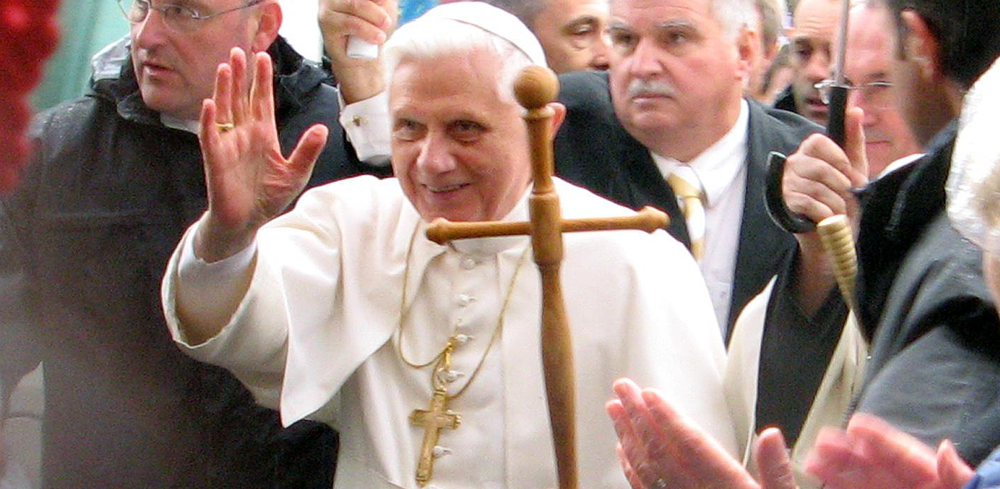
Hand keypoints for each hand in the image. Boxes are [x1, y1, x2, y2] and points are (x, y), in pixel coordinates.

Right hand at [196, 48, 328, 261]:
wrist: (247, 221)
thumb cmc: (269, 197)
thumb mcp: (295, 173)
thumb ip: (307, 150)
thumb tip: (323, 128)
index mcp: (264, 135)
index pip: (262, 101)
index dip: (262, 80)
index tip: (264, 56)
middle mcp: (244, 134)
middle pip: (241, 98)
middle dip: (241, 75)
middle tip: (239, 50)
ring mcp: (228, 144)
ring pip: (225, 110)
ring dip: (224, 89)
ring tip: (226, 67)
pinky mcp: (216, 159)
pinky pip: (210, 136)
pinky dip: (209, 121)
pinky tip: (210, 104)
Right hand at [319, 0, 398, 103]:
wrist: (364, 56)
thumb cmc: (375, 27)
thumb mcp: (386, 6)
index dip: (378, 0)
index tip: (383, 3)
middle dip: (377, 8)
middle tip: (387, 21)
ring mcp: (328, 5)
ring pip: (356, 5)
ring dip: (374, 19)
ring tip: (383, 32)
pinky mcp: (326, 22)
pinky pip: (350, 22)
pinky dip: (367, 30)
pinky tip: (378, 37)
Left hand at [606, 378, 796, 488]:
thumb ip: (776, 471)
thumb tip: (770, 434)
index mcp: (727, 487)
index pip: (690, 446)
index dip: (667, 418)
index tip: (648, 394)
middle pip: (661, 451)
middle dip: (639, 417)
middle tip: (622, 388)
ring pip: (647, 470)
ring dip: (628, 437)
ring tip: (614, 410)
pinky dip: (631, 469)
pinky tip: (623, 451)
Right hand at [782, 107, 867, 312]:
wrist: (832, 236)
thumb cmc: (842, 199)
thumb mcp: (854, 168)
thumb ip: (853, 139)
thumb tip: (855, 109)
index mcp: (808, 153)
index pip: (817, 141)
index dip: (837, 158)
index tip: (849, 173)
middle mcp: (792, 165)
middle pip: (818, 167)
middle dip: (840, 185)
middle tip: (847, 196)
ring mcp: (785, 185)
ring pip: (815, 188)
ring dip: (835, 203)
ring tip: (838, 210)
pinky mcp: (782, 205)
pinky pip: (808, 204)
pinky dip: (825, 213)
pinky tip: (828, 218)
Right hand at [805, 413, 973, 488]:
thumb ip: (957, 478)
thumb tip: (945, 450)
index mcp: (935, 485)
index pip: (904, 457)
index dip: (879, 440)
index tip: (855, 426)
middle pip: (876, 468)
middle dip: (848, 452)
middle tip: (824, 440)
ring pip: (861, 487)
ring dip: (836, 473)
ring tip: (813, 461)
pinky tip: (822, 484)